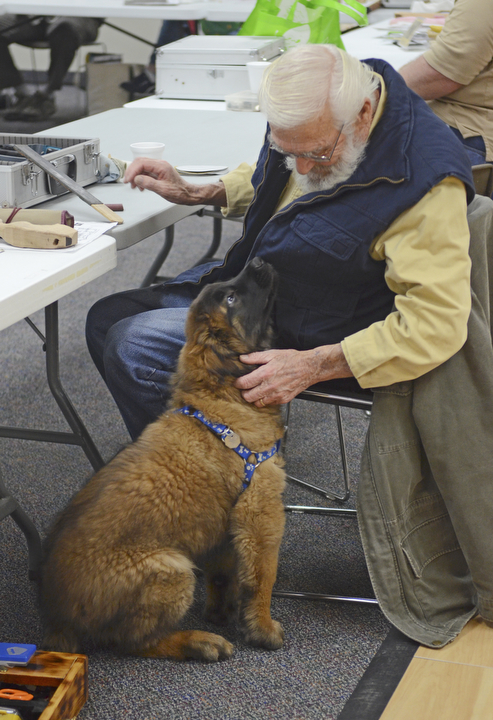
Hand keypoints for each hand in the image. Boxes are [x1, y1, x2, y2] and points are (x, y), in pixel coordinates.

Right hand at [123, 158, 199, 203]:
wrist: (188, 194)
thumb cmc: (179, 192)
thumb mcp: (163, 190)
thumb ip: (149, 183)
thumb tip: (137, 179)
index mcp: (161, 166)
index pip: (141, 163)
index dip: (132, 171)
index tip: (127, 180)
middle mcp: (159, 164)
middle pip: (140, 163)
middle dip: (132, 172)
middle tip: (128, 182)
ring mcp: (159, 168)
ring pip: (142, 167)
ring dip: (135, 176)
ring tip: (134, 186)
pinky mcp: (158, 172)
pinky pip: (146, 172)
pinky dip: (140, 178)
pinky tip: (141, 186)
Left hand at [235, 345, 352, 407]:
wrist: (309, 368)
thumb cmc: (292, 359)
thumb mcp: (272, 354)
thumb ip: (255, 357)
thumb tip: (242, 359)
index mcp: (265, 373)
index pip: (244, 383)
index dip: (238, 383)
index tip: (237, 382)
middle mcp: (270, 386)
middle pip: (248, 397)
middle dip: (244, 392)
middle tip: (246, 387)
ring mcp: (277, 395)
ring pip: (257, 403)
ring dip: (254, 398)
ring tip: (256, 390)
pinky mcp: (283, 400)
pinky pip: (268, 404)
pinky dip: (265, 400)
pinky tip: (267, 392)